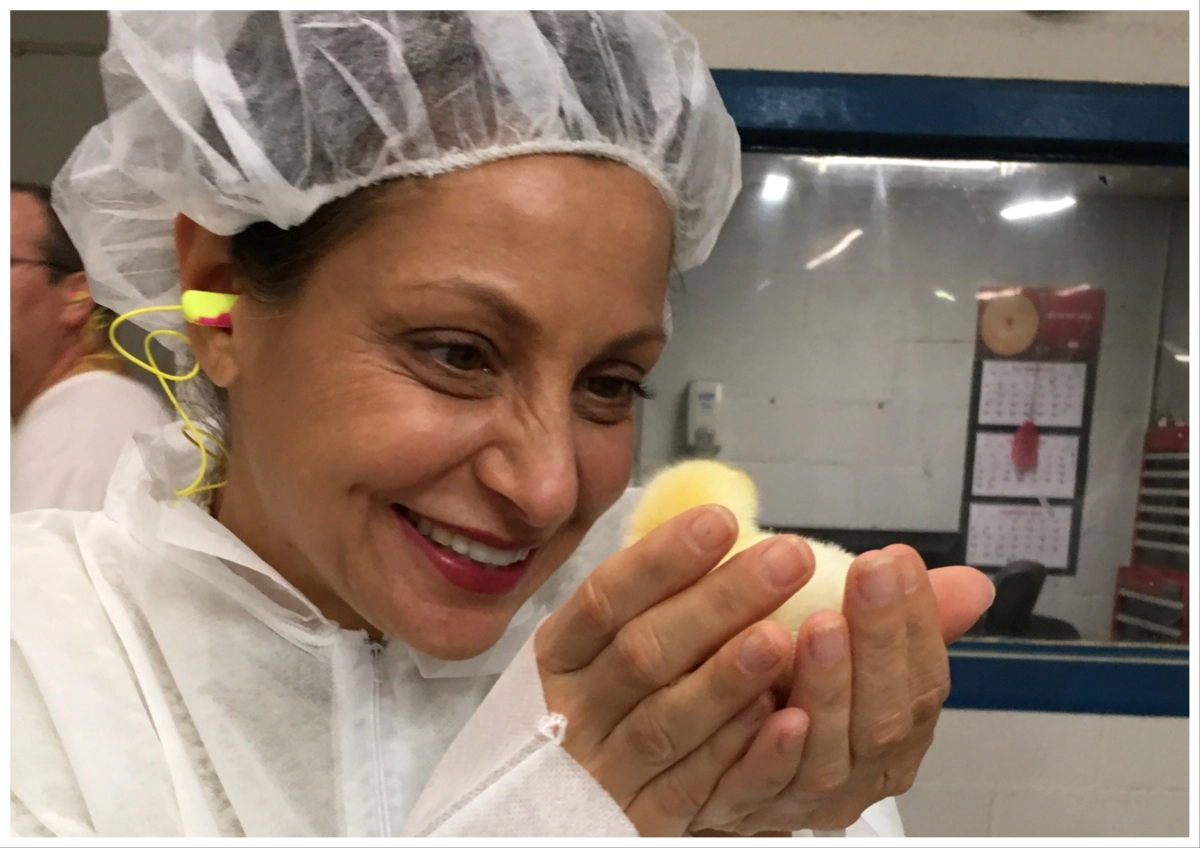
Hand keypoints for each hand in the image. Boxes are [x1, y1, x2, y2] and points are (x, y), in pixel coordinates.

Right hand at [535, 505, 817, 835]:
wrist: (536, 817)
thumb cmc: (584, 713)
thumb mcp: (587, 655)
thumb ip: (639, 605)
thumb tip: (712, 528)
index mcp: (558, 657)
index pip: (606, 598)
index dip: (663, 560)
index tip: (722, 521)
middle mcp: (572, 711)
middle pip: (644, 651)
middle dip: (719, 601)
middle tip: (787, 559)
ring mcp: (602, 771)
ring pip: (665, 721)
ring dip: (725, 677)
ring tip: (781, 635)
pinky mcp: (638, 824)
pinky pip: (689, 788)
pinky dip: (731, 751)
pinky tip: (775, 716)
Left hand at [689, 545, 993, 833]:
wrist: (711, 766)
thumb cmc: (792, 698)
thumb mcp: (852, 655)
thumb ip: (904, 625)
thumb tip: (974, 584)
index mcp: (895, 741)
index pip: (924, 687)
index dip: (918, 625)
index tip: (898, 562)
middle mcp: (859, 778)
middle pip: (882, 720)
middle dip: (879, 641)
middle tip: (868, 573)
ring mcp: (805, 802)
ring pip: (827, 755)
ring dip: (830, 687)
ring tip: (822, 622)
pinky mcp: (746, 810)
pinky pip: (760, 786)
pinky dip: (772, 748)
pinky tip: (769, 698)